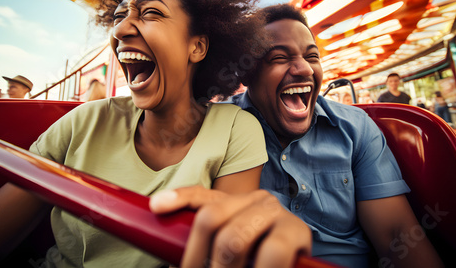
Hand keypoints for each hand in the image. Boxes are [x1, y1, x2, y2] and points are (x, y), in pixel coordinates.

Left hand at [150, 186, 311, 267]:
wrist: (299, 260)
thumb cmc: (258, 258)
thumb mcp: (233, 247)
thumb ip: (208, 248)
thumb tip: (173, 267)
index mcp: (235, 203)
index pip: (201, 196)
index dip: (177, 197)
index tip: (156, 206)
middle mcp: (255, 200)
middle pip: (210, 217)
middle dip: (195, 258)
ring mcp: (275, 212)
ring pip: (233, 238)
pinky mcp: (296, 231)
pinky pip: (270, 253)